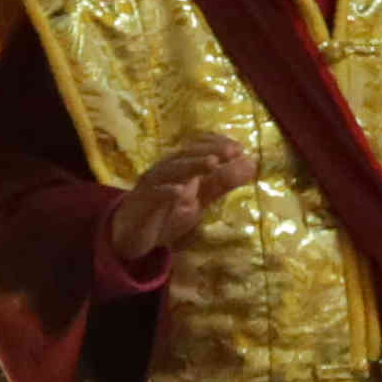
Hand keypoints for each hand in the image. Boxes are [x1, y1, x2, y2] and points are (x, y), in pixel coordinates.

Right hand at [106, 130, 257, 267]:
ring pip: (170, 170)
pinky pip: (153, 195)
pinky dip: (166, 192)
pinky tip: (180, 192)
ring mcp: (151, 186)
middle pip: (185, 155)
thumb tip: (250, 164)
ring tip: (212, 163)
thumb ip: (221, 184)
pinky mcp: (141, 204)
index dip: (217, 145)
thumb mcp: (198, 201)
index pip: (197, 147)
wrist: (131, 236)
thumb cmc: (165, 214)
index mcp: (178, 167)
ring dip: (191, 165)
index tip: (240, 148)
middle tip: (231, 151)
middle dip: (209, 150)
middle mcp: (164, 171)